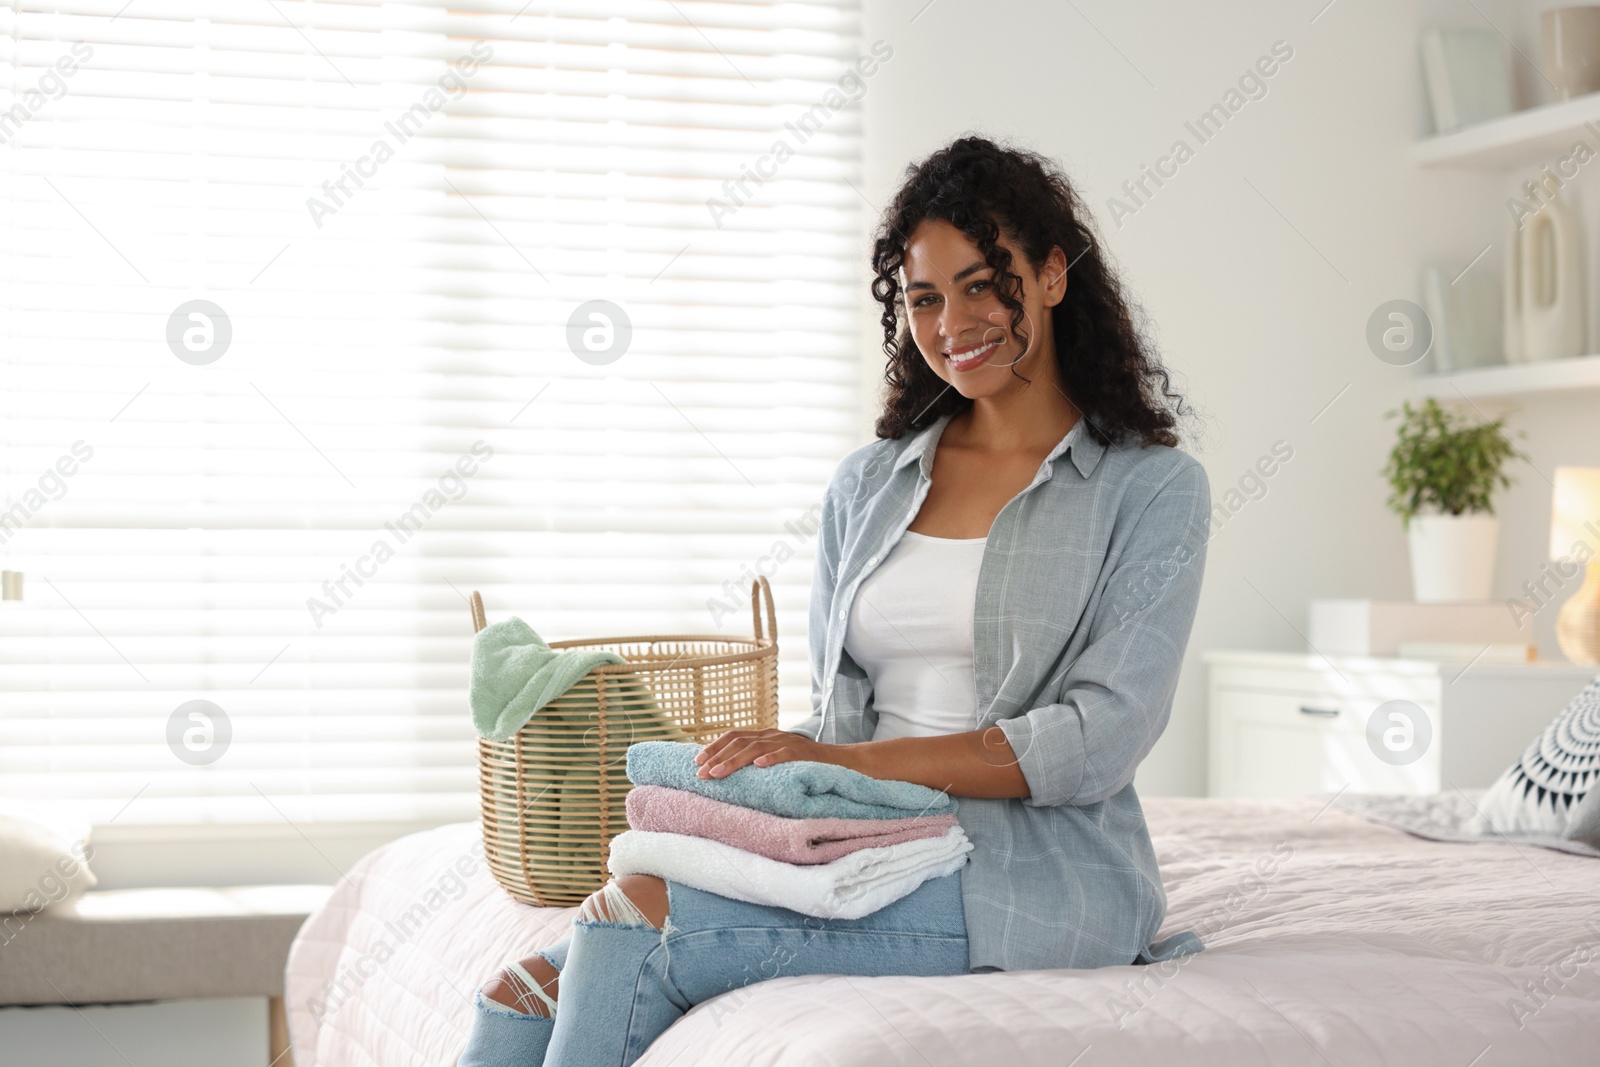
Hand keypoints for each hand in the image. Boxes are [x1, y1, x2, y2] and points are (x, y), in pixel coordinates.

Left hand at [693, 728, 839, 778]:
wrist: (837, 761)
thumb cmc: (802, 765)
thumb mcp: (774, 758)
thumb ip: (755, 760)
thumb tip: (726, 772)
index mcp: (764, 735)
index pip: (733, 736)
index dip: (714, 747)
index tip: (697, 762)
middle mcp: (772, 735)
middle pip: (739, 741)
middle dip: (717, 757)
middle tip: (701, 773)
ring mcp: (787, 742)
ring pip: (755, 748)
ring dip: (734, 761)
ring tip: (718, 773)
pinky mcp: (802, 752)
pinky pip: (784, 753)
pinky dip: (771, 758)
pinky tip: (759, 766)